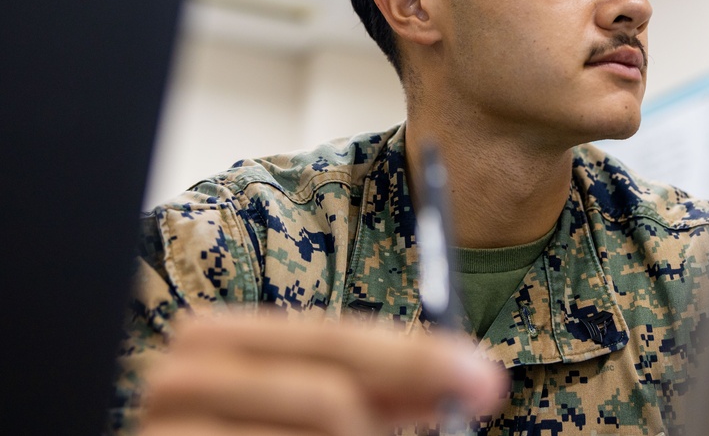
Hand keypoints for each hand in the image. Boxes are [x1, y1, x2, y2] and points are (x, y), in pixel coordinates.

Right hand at [138, 309, 507, 435]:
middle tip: (474, 405)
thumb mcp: (317, 403)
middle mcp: (185, 373)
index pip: (335, 338)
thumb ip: (380, 389)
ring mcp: (169, 429)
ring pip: (324, 427)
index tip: (483, 378)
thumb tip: (469, 377)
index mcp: (219, 337)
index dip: (417, 357)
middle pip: (331, 393)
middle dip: (411, 396)